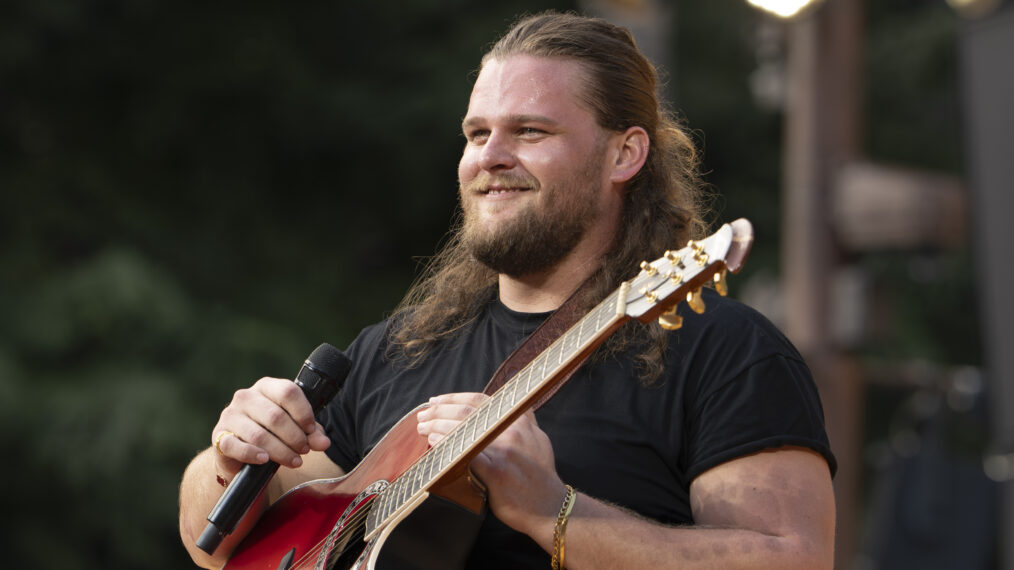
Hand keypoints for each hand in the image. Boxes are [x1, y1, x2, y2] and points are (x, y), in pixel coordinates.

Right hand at [211, 377, 330, 477]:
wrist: (241, 455)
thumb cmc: (272, 434)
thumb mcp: (295, 430)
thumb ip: (311, 434)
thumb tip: (323, 442)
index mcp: (266, 387)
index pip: (288, 392)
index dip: (303, 413)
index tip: (311, 431)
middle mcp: (246, 397)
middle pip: (276, 416)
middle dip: (295, 437)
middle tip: (304, 451)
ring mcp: (230, 415)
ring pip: (259, 434)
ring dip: (281, 450)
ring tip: (294, 461)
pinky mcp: (219, 436)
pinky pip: (236, 446)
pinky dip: (253, 454)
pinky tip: (265, 460)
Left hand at [416, 392, 566, 537]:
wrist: (550, 507)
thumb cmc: (540, 475)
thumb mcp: (538, 438)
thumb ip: (522, 420)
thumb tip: (502, 405)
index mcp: (519, 419)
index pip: (480, 399)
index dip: (454, 398)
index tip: (436, 401)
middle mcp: (511, 429)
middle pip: (467, 411)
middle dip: (439, 411)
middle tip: (422, 415)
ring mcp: (504, 449)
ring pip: (463, 429)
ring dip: (437, 425)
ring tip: (422, 427)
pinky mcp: (496, 470)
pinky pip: (465, 452)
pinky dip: (447, 444)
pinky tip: (434, 442)